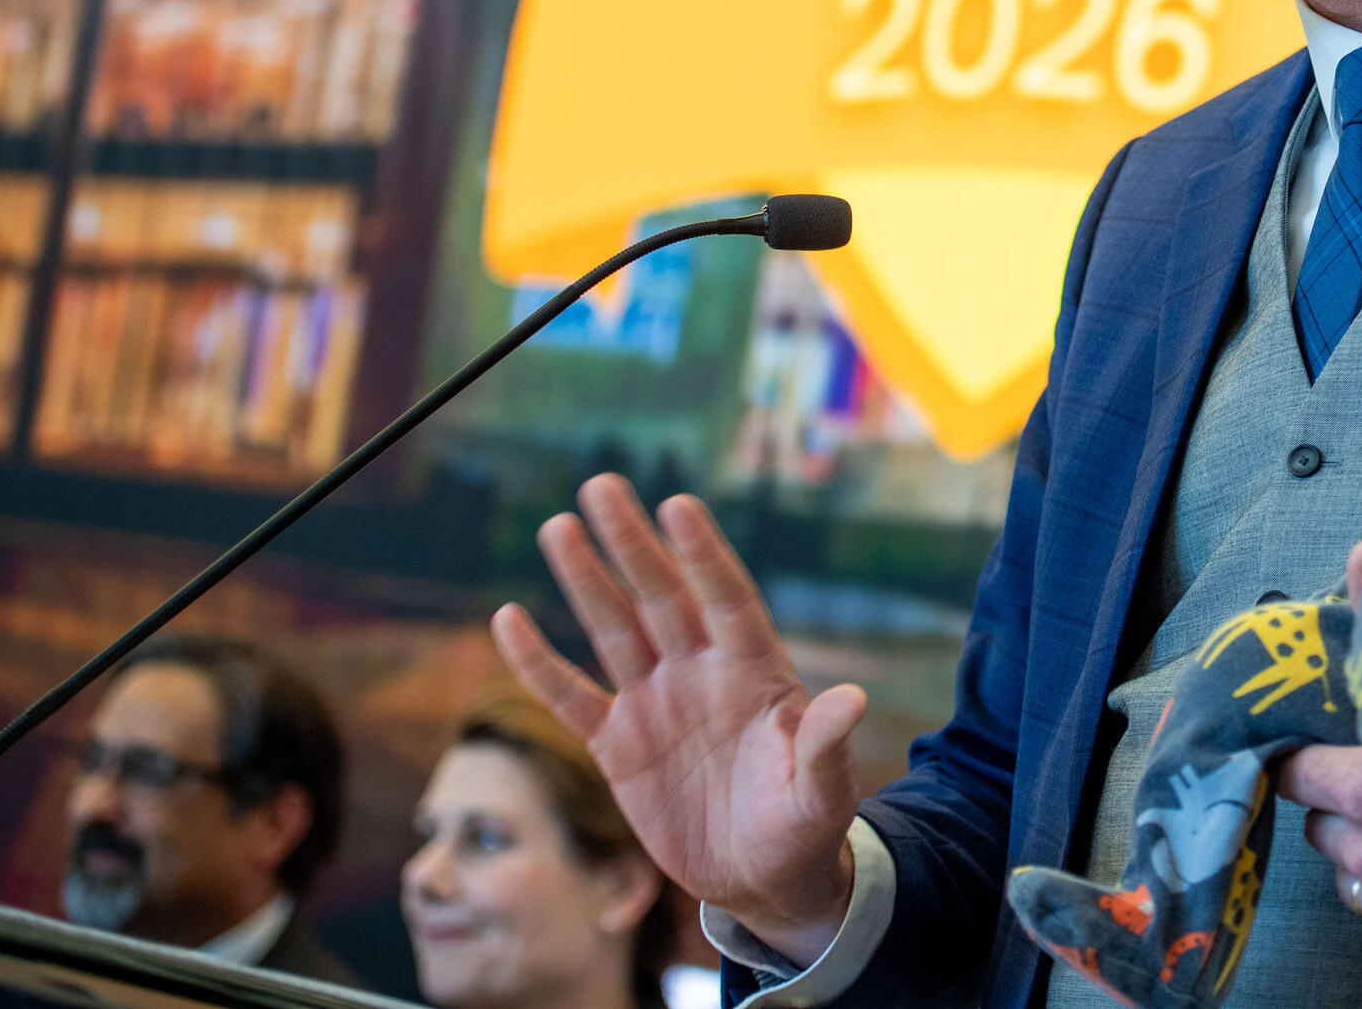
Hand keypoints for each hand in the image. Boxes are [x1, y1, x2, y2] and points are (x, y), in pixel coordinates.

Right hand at [493, 474, 867, 964]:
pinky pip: (571, 696)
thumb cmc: (804, 827)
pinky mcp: (618, 745)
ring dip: (586, 580)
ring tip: (560, 526)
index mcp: (754, 673)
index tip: (680, 506)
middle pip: (662, 596)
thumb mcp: (822, 793)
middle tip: (602, 484)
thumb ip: (826, 747)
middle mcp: (701, 673)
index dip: (705, 556)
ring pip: (614, 629)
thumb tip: (853, 701)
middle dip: (633, 544)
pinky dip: (539, 663)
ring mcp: (656, 703)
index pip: (726, 600)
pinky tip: (508, 619)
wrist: (762, 877)